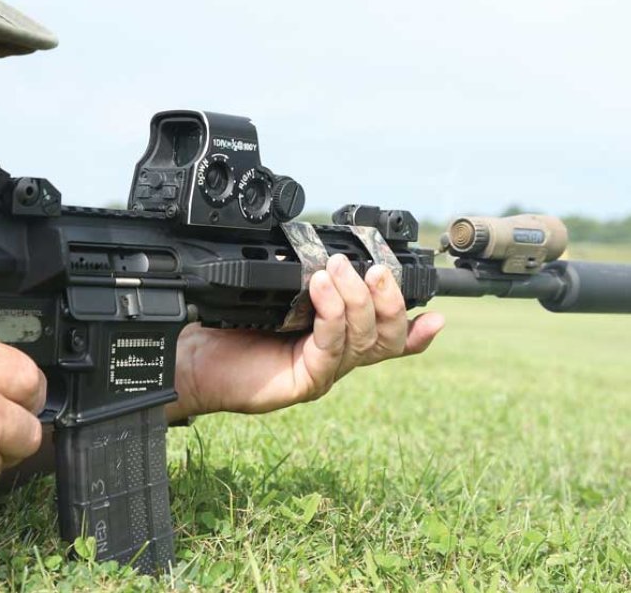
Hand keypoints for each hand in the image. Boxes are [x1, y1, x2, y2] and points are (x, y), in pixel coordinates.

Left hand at [169, 254, 444, 417]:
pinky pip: (331, 347)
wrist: (193, 362)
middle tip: (373, 268)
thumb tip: (324, 249)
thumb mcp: (273, 299)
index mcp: (335, 338)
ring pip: (364, 339)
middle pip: (388, 337)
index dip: (417, 332)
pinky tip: (320, 291)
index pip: (388, 337)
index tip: (438, 316)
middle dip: (389, 299)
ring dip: (356, 298)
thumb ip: (304, 284)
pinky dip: (331, 314)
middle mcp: (335, 357)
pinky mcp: (304, 382)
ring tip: (336, 269)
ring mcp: (322, 371)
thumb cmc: (228, 329)